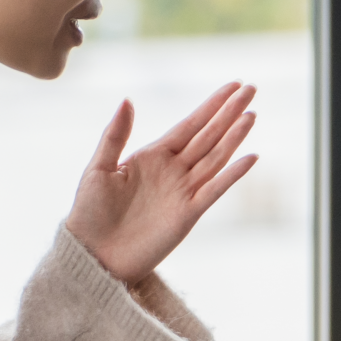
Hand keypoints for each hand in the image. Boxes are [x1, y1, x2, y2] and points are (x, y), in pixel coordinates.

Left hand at [64, 82, 258, 286]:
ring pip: (215, 158)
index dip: (211, 105)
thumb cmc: (89, 213)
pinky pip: (215, 190)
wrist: (93, 255)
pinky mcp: (188, 215)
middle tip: (251, 88)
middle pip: (208, 136)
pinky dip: (232, 174)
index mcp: (153, 156)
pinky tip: (249, 157)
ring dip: (234, 137)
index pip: (190, 124)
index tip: (233, 85)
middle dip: (229, 112)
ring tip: (251, 115)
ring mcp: (183, 192)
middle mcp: (173, 171)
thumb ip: (115, 135)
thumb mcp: (98, 168)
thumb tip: (128, 100)